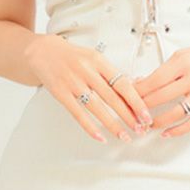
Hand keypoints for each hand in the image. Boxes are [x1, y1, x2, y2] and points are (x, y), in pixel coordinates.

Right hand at [26, 35, 153, 142]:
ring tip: (124, 136)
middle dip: (128, 116)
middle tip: (140, 129)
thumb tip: (133, 89)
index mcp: (98, 61)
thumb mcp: (94, 57)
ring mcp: (73, 83)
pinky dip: (90, 127)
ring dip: (113, 125)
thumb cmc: (73, 56)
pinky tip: (100, 137)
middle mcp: (86, 71)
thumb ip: (110, 73)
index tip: (146, 114)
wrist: (43, 52)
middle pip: (112, 98)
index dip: (136, 101)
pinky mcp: (61, 94)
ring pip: (97, 108)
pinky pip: (78, 114)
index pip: (122, 83)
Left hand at [132, 39, 189, 136]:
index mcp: (183, 62)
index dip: (137, 91)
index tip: (127, 97)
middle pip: (160, 97)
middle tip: (131, 113)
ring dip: (157, 121)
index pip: (153, 80)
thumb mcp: (183, 55)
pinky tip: (167, 132)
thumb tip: (142, 83)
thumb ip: (164, 69)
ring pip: (175, 113)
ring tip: (146, 124)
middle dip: (142, 107)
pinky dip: (177, 130)